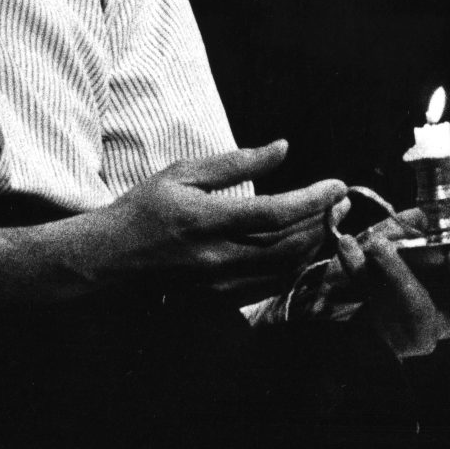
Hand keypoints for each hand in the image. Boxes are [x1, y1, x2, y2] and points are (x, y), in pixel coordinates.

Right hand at [92, 141, 346, 302]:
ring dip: (313, 244)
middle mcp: (216, 257)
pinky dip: (294, 264)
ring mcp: (218, 284)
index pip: (274, 211)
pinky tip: (303, 245)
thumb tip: (283, 147)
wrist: (108, 261)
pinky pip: (270, 285)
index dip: (313, 199)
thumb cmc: (143, 209)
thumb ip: (236, 163)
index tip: (338, 185)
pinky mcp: (218, 300)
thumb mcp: (182, 173)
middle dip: (322, 222)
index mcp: (206, 220)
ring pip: (284, 269)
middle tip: (341, 203)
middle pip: (288, 245)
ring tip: (329, 220)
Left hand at [322, 174, 449, 357]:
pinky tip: (349, 246)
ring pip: (421, 311)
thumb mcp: (423, 229)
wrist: (348, 289)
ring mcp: (422, 329)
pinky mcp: (388, 337)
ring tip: (381, 244)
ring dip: (402, 274)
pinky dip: (360, 273)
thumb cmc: (398, 257)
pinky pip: (377, 307)